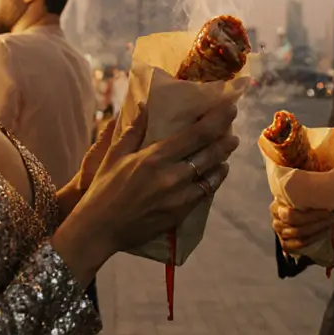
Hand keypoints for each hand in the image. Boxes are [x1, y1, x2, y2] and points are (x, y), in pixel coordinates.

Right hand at [52, 101, 239, 284]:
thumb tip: (144, 105)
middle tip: (233, 132)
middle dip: (225, 140)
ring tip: (227, 150)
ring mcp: (178, 197)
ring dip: (222, 161)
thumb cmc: (104, 189)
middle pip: (209, 154)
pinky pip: (204, 194)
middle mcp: (171, 176)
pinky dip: (213, 181)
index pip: (196, 134)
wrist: (100, 229)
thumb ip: (134, 130)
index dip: (217, 120)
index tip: (230, 109)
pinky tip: (216, 173)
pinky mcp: (179, 214)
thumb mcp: (114, 155)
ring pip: (211, 176)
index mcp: (154, 158)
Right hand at [270, 178, 333, 254]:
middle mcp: (277, 215)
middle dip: (316, 223)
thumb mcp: (325, 182)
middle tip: (332, 218)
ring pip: (297, 235)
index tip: (328, 211)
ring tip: (330, 225)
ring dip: (316, 231)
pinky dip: (311, 241)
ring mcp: (280, 230)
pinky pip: (296, 246)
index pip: (289, 212)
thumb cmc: (314, 192)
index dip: (310, 215)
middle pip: (294, 224)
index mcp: (280, 198)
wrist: (307, 203)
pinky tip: (322, 234)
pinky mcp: (285, 242)